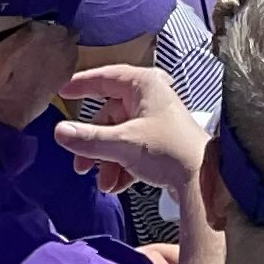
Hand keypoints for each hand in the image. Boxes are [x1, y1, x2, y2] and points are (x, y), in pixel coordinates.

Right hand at [51, 63, 214, 212]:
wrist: (203, 180)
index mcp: (144, 85)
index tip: (61, 91)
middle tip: (80, 166)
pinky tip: (117, 186)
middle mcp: (150, 97)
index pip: (105, 77)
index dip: (82, 84)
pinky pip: (130, 150)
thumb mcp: (123, 144)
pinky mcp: (160, 141)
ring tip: (104, 183)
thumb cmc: (169, 151)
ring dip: (106, 161)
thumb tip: (59, 132)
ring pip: (118, 137)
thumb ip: (88, 139)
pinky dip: (121, 166)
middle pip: (108, 116)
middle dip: (93, 145)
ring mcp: (155, 120)